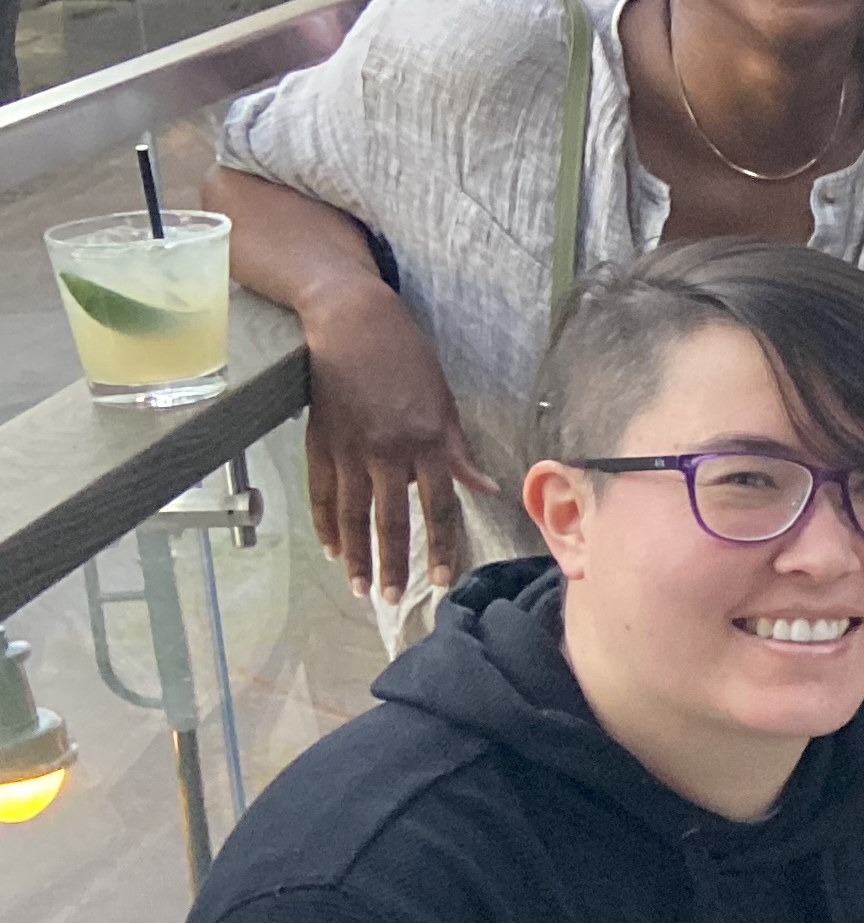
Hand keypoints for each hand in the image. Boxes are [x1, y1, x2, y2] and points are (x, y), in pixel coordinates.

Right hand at [300, 280, 491, 598]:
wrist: (351, 324)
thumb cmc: (407, 357)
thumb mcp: (444, 400)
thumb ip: (459, 450)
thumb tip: (485, 487)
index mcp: (426, 441)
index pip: (438, 506)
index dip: (442, 546)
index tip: (443, 580)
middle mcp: (387, 451)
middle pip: (391, 519)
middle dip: (394, 563)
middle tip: (393, 598)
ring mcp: (348, 449)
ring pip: (353, 515)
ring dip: (356, 555)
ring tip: (360, 588)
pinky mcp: (319, 443)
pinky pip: (321, 494)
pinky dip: (326, 525)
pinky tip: (331, 549)